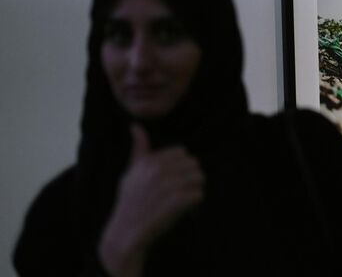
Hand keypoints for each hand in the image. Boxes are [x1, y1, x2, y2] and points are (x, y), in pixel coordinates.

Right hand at [98, 124, 204, 276]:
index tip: (174, 179)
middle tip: (181, 191)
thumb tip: (135, 125)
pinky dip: (195, 203)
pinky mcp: (176, 201)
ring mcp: (168, 185)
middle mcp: (158, 171)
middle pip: (194, 164)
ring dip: (195, 189)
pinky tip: (184, 209)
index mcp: (149, 162)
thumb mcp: (130, 173)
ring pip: (199, 178)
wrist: (126, 233)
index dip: (181, 167)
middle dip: (191, 177)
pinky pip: (199, 194)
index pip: (182, 153)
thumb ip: (139, 149)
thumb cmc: (130, 202)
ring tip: (183, 200)